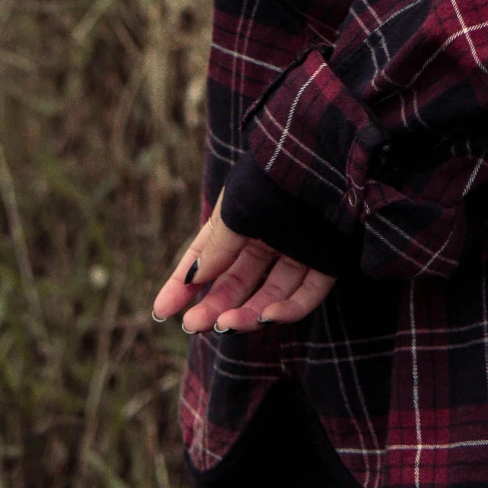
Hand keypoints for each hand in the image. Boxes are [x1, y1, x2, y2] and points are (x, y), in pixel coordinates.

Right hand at [151, 194, 336, 334]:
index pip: (207, 258)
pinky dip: (287, 310)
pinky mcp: (325, 263)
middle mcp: (268, 237)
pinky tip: (267, 317)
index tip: (162, 311)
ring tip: (224, 325)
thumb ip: (216, 248)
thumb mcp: (234, 212)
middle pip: (238, 282)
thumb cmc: (271, 181)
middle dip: (214, 305)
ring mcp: (296, 252)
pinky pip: (305, 295)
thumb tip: (192, 280)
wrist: (323, 161)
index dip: (184, 284)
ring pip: (270, 294)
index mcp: (242, 218)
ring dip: (246, 314)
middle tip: (193, 326)